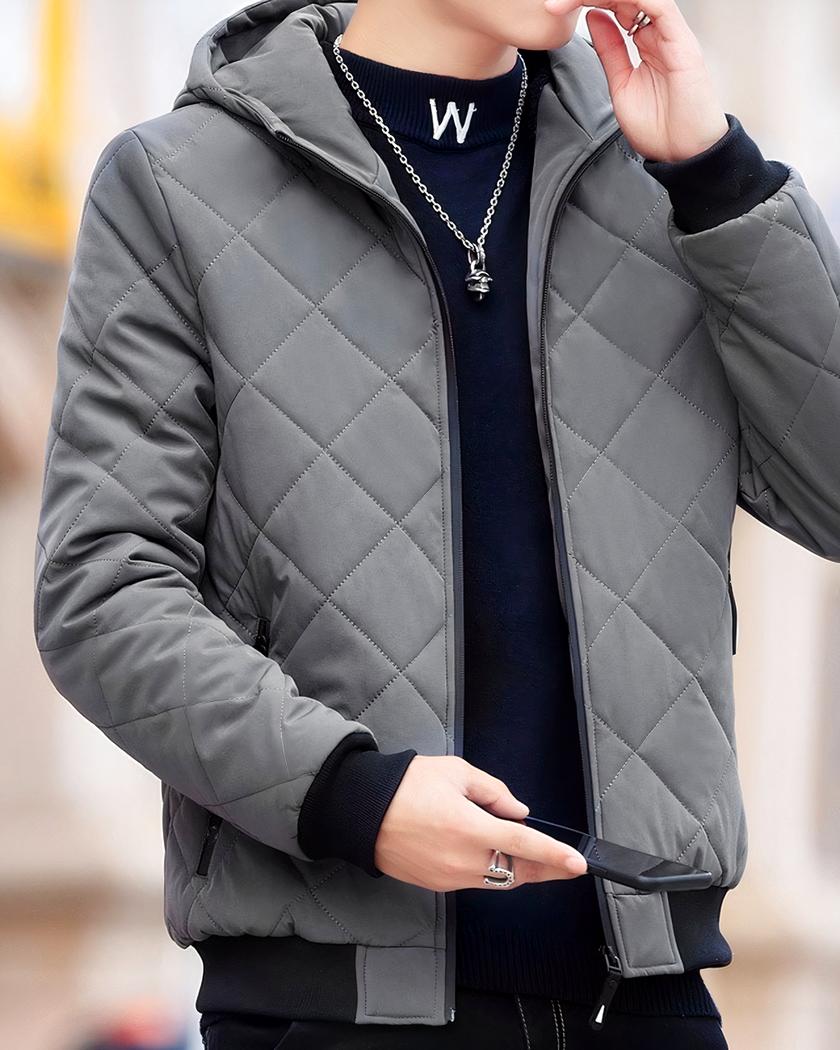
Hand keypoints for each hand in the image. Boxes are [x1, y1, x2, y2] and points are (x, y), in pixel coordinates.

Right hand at [373, 755, 587, 889]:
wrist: (362, 811)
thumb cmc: (406, 785)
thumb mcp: (455, 772)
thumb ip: (493, 791)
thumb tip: (518, 812)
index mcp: (469, 828)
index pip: (523, 846)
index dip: (554, 856)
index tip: (578, 864)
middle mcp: (462, 859)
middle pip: (516, 872)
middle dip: (545, 869)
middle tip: (567, 865)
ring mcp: (449, 876)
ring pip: (497, 880)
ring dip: (520, 871)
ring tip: (537, 859)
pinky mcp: (437, 884)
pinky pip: (476, 880)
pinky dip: (492, 871)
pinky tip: (496, 856)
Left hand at [544, 0, 728, 162]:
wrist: (682, 154)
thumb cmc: (659, 127)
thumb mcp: (620, 83)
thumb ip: (609, 50)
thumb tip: (595, 18)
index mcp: (647, 41)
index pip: (617, 4)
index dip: (588, 1)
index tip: (557, 8)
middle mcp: (660, 32)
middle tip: (558, 3)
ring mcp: (671, 35)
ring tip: (576, 0)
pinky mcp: (682, 42)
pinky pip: (660, 5)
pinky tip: (607, 3)